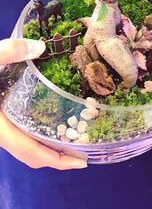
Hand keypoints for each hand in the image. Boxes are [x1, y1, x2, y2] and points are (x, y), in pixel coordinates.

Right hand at [0, 38, 87, 169]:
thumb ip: (7, 53)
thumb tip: (41, 47)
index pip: (31, 153)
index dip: (58, 161)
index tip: (82, 162)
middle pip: (31, 155)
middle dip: (59, 156)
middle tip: (86, 147)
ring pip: (24, 146)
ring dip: (49, 145)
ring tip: (74, 134)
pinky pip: (19, 134)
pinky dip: (38, 133)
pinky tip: (51, 118)